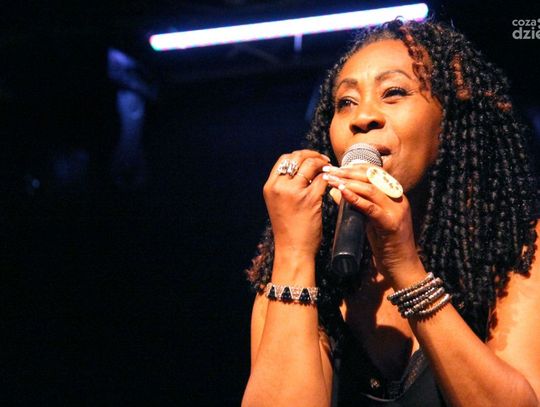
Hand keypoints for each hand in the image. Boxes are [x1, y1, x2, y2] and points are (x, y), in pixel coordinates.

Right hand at [264, 150, 330, 258]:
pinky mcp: (309, 199)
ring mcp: (294, 192)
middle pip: (297, 158)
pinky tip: (334, 181)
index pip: (284, 159)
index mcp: (270, 186)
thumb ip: (285, 187)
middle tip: (324, 160)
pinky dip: (330, 178)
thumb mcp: (278, 203)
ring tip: (330, 169)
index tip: (310, 159)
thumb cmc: (288, 229)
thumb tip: (302, 170)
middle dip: (313, 155)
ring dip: (323, 164)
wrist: (292, 249)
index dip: (299, 155)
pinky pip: (322, 180)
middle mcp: (279, 186)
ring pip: (311, 165)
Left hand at [324, 164, 421, 281]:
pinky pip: (371, 207)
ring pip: (371, 188)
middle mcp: (398, 199)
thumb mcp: (369, 220)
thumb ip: (356, 204)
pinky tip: (342, 192)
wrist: (402, 267)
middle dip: (347, 171)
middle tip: (328, 170)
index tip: (335, 166)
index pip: (374, 172)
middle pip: (371, 177)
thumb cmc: (386, 245)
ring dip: (347, 182)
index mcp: (394, 195)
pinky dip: (355, 198)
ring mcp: (396, 210)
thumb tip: (336, 190)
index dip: (354, 166)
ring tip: (330, 179)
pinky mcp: (391, 224)